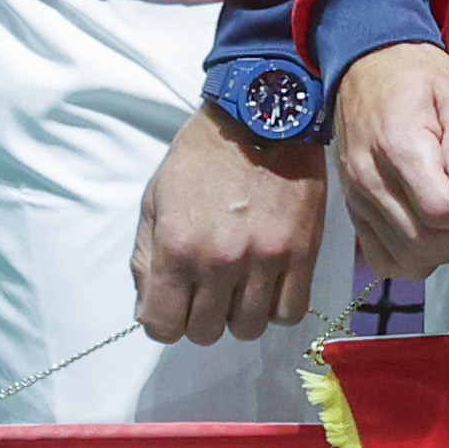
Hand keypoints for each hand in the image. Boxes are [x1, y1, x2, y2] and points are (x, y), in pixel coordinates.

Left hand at [132, 103, 327, 344]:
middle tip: (208, 290)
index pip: (162, 327)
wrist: (262, 114)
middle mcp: (219, 261)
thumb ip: (146, 259)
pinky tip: (269, 284)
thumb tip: (149, 310)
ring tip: (241, 285)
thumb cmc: (202, 156)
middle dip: (201, 317)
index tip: (174, 305)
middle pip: (205, 333)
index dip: (165, 320)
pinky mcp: (302, 252)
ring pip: (248, 329)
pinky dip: (277, 307)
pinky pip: (290, 312)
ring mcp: (264, 259)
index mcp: (177, 246)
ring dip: (239, 313)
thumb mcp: (155, 199)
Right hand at [327, 41, 448, 279]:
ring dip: (439, 252)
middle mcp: (371, 180)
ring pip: (403, 256)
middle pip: (422, 242)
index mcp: (399, 147)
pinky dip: (410, 258)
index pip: (440, 213)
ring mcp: (358, 198)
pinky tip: (429, 235)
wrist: (365, 65)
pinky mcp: (353, 209)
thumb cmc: (418, 74)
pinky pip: (381, 257)